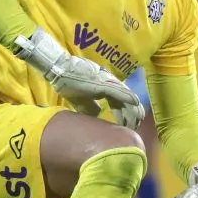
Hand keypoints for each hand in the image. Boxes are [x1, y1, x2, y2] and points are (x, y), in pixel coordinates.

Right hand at [14, 27, 144, 128]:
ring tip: (138, 121)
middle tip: (136, 127)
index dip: (125, 114)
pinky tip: (136, 103)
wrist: (59, 70)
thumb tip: (98, 115)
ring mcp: (108, 82)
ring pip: (126, 96)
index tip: (128, 127)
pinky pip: (119, 91)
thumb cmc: (69, 83)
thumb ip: (90, 107)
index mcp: (105, 88)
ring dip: (132, 110)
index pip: (120, 103)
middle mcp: (110, 84)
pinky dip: (128, 97)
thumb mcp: (81, 101)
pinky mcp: (103, 82)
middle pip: (126, 100)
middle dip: (132, 115)